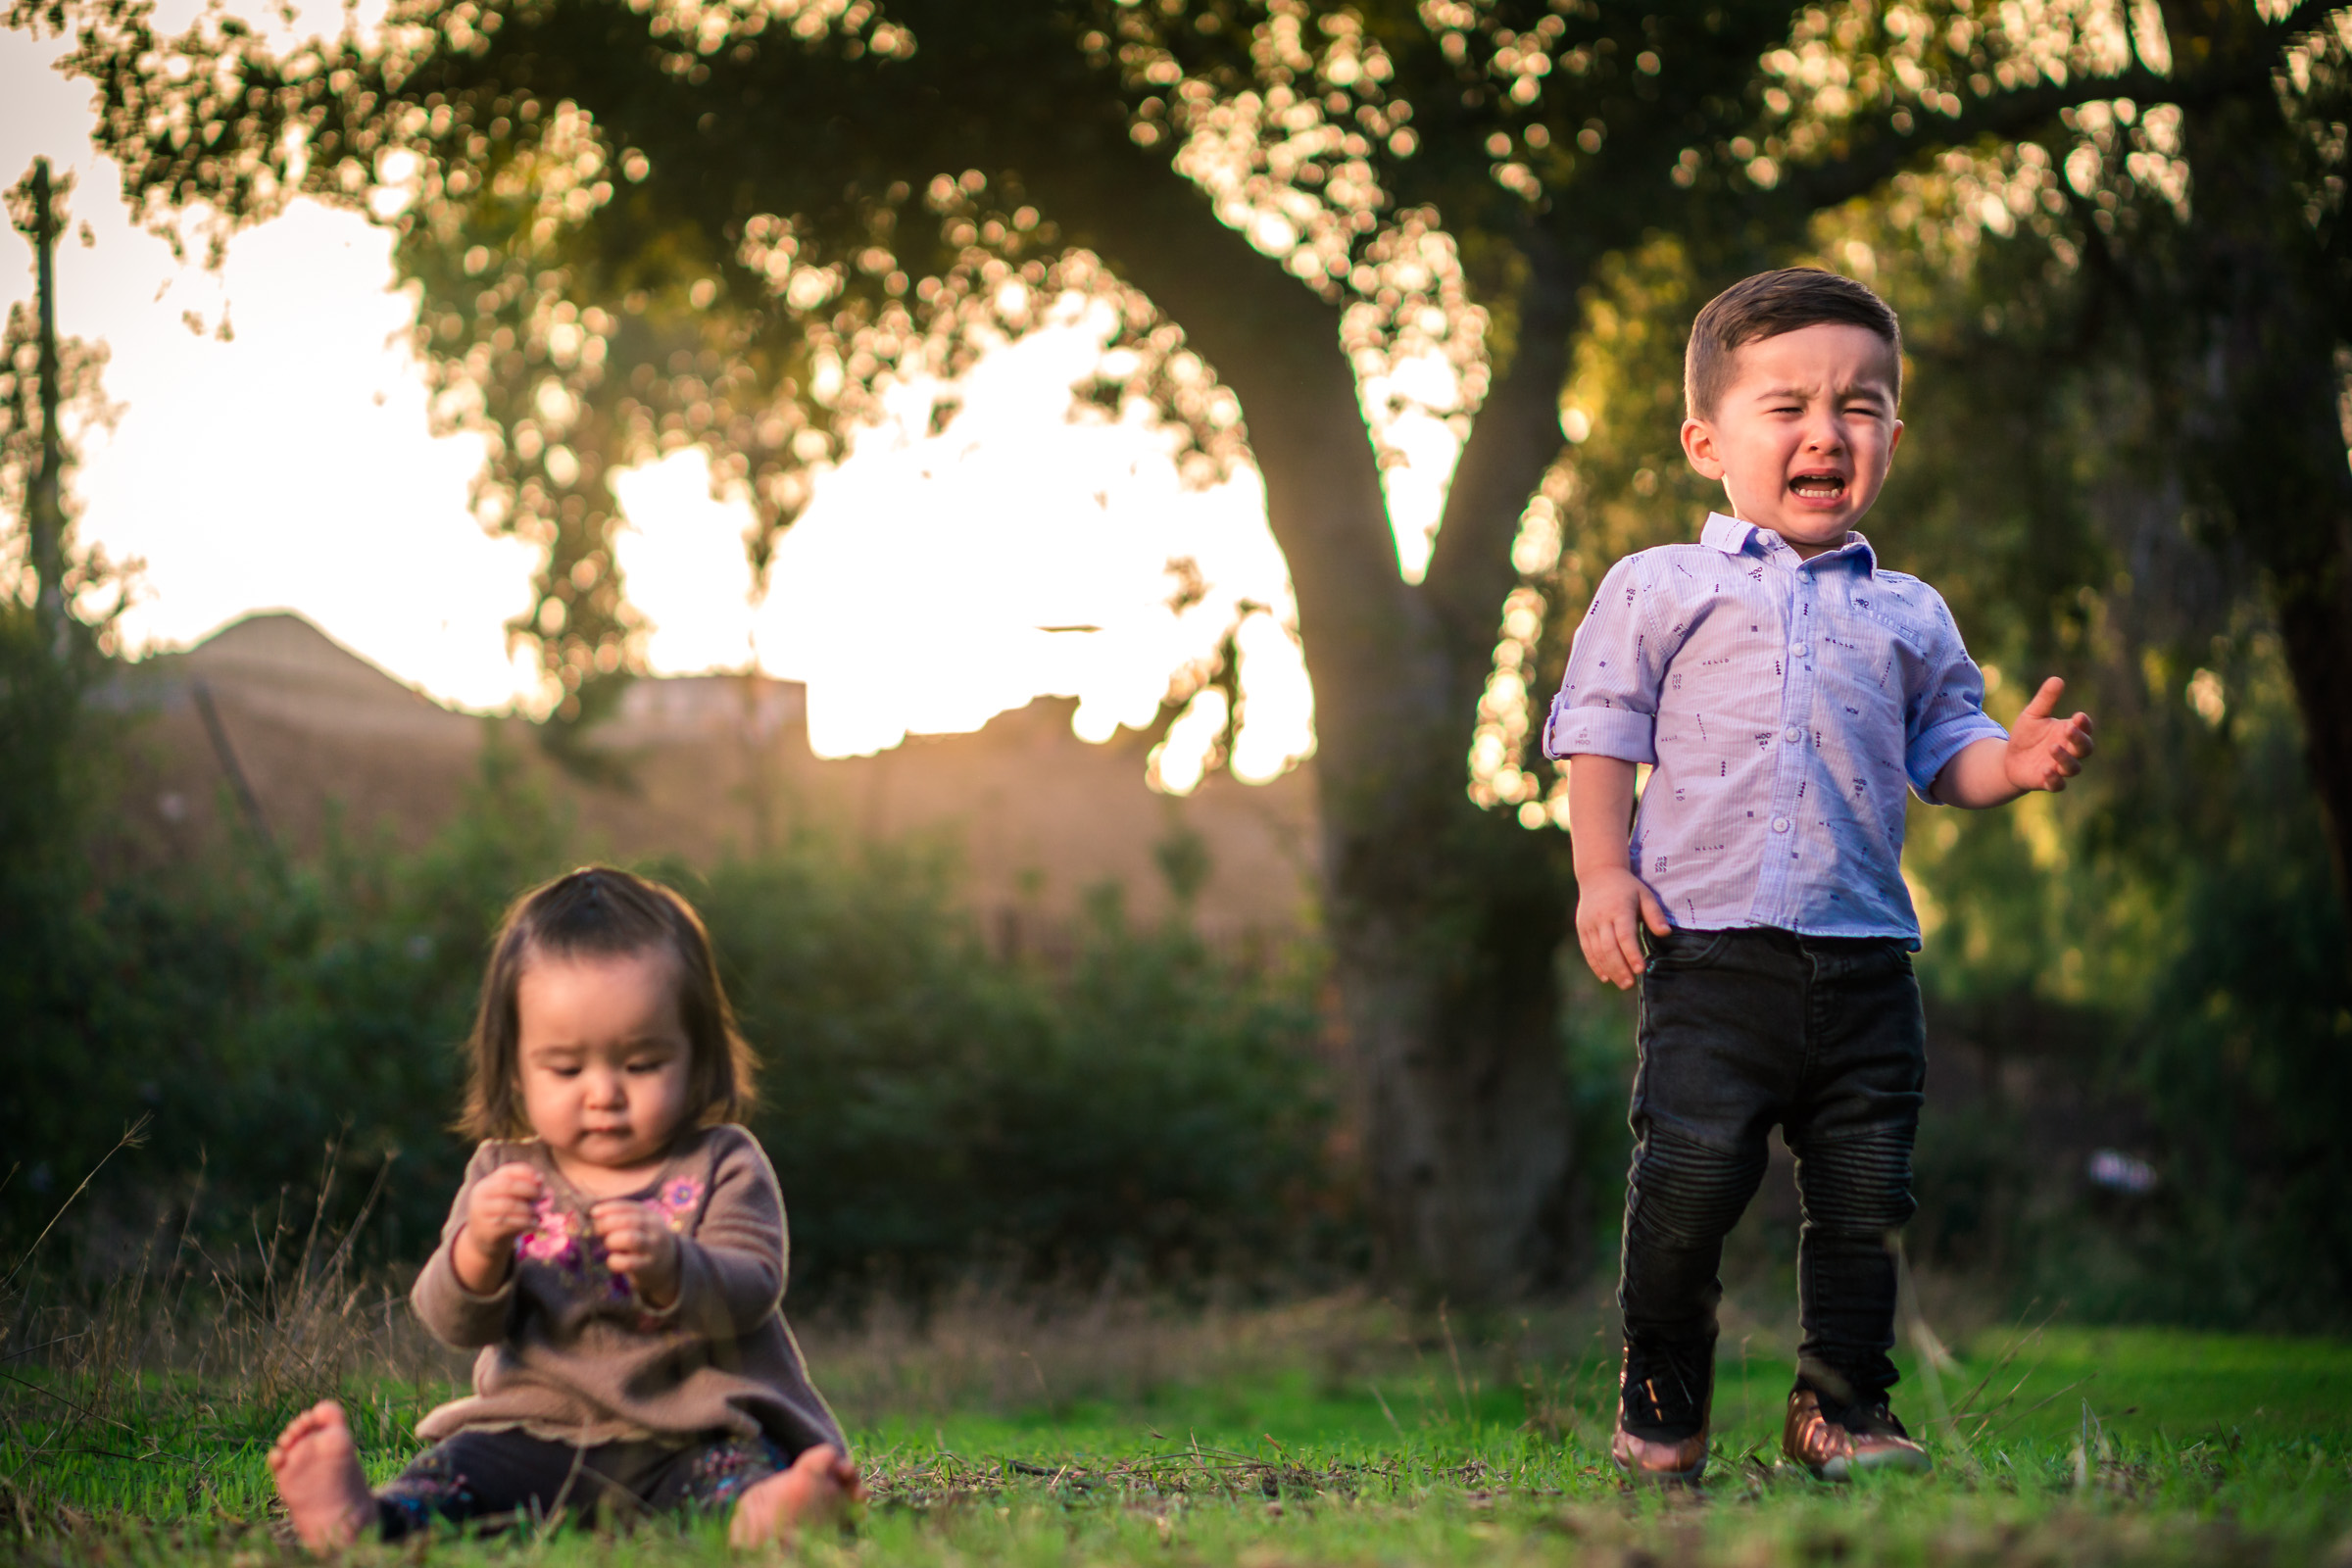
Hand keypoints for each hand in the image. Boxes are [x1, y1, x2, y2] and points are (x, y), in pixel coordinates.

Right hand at [454, 1162, 543, 1292]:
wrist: (481, 1245)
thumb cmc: (501, 1217)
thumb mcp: (507, 1199)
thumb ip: (521, 1187)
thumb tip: (542, 1182)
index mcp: (486, 1185)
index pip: (508, 1172)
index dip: (527, 1175)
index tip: (541, 1181)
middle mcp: (481, 1197)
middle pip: (511, 1187)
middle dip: (531, 1191)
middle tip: (545, 1197)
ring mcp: (482, 1214)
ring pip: (511, 1205)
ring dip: (531, 1209)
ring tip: (540, 1214)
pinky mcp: (487, 1231)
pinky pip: (511, 1223)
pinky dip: (527, 1222)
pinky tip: (536, 1225)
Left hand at [591, 1198, 681, 1307]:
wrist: (670, 1265)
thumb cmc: (646, 1242)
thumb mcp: (642, 1226)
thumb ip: (623, 1218)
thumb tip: (595, 1214)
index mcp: (651, 1216)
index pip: (629, 1207)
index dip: (609, 1208)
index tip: (593, 1213)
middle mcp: (655, 1229)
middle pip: (629, 1221)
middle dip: (608, 1224)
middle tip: (598, 1231)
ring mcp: (653, 1248)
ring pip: (630, 1239)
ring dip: (613, 1240)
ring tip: (609, 1244)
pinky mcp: (648, 1266)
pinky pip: (628, 1263)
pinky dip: (615, 1260)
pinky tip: (612, 1260)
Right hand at [1576, 865, 1670, 990]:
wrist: (1598, 874)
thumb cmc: (1627, 887)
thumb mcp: (1645, 895)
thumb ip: (1655, 915)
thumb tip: (1665, 933)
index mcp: (1619, 909)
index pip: (1625, 936)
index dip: (1632, 954)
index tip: (1641, 969)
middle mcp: (1602, 918)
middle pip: (1609, 947)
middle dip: (1620, 967)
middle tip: (1631, 983)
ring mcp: (1589, 923)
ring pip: (1597, 951)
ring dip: (1610, 969)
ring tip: (1623, 983)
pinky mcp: (1582, 928)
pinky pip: (1588, 950)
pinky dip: (1595, 964)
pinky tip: (1605, 977)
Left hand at [2004, 676, 2095, 792]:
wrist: (2009, 759)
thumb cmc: (2026, 735)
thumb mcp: (2033, 715)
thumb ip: (2045, 700)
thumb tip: (2057, 679)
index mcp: (2069, 733)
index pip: (2085, 728)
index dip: (2084, 724)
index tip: (2078, 716)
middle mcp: (2070, 751)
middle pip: (2085, 748)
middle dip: (2079, 739)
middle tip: (2068, 729)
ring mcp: (2060, 768)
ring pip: (2073, 767)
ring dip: (2065, 758)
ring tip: (2052, 747)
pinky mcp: (2048, 782)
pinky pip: (2058, 785)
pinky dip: (2054, 779)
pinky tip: (2046, 770)